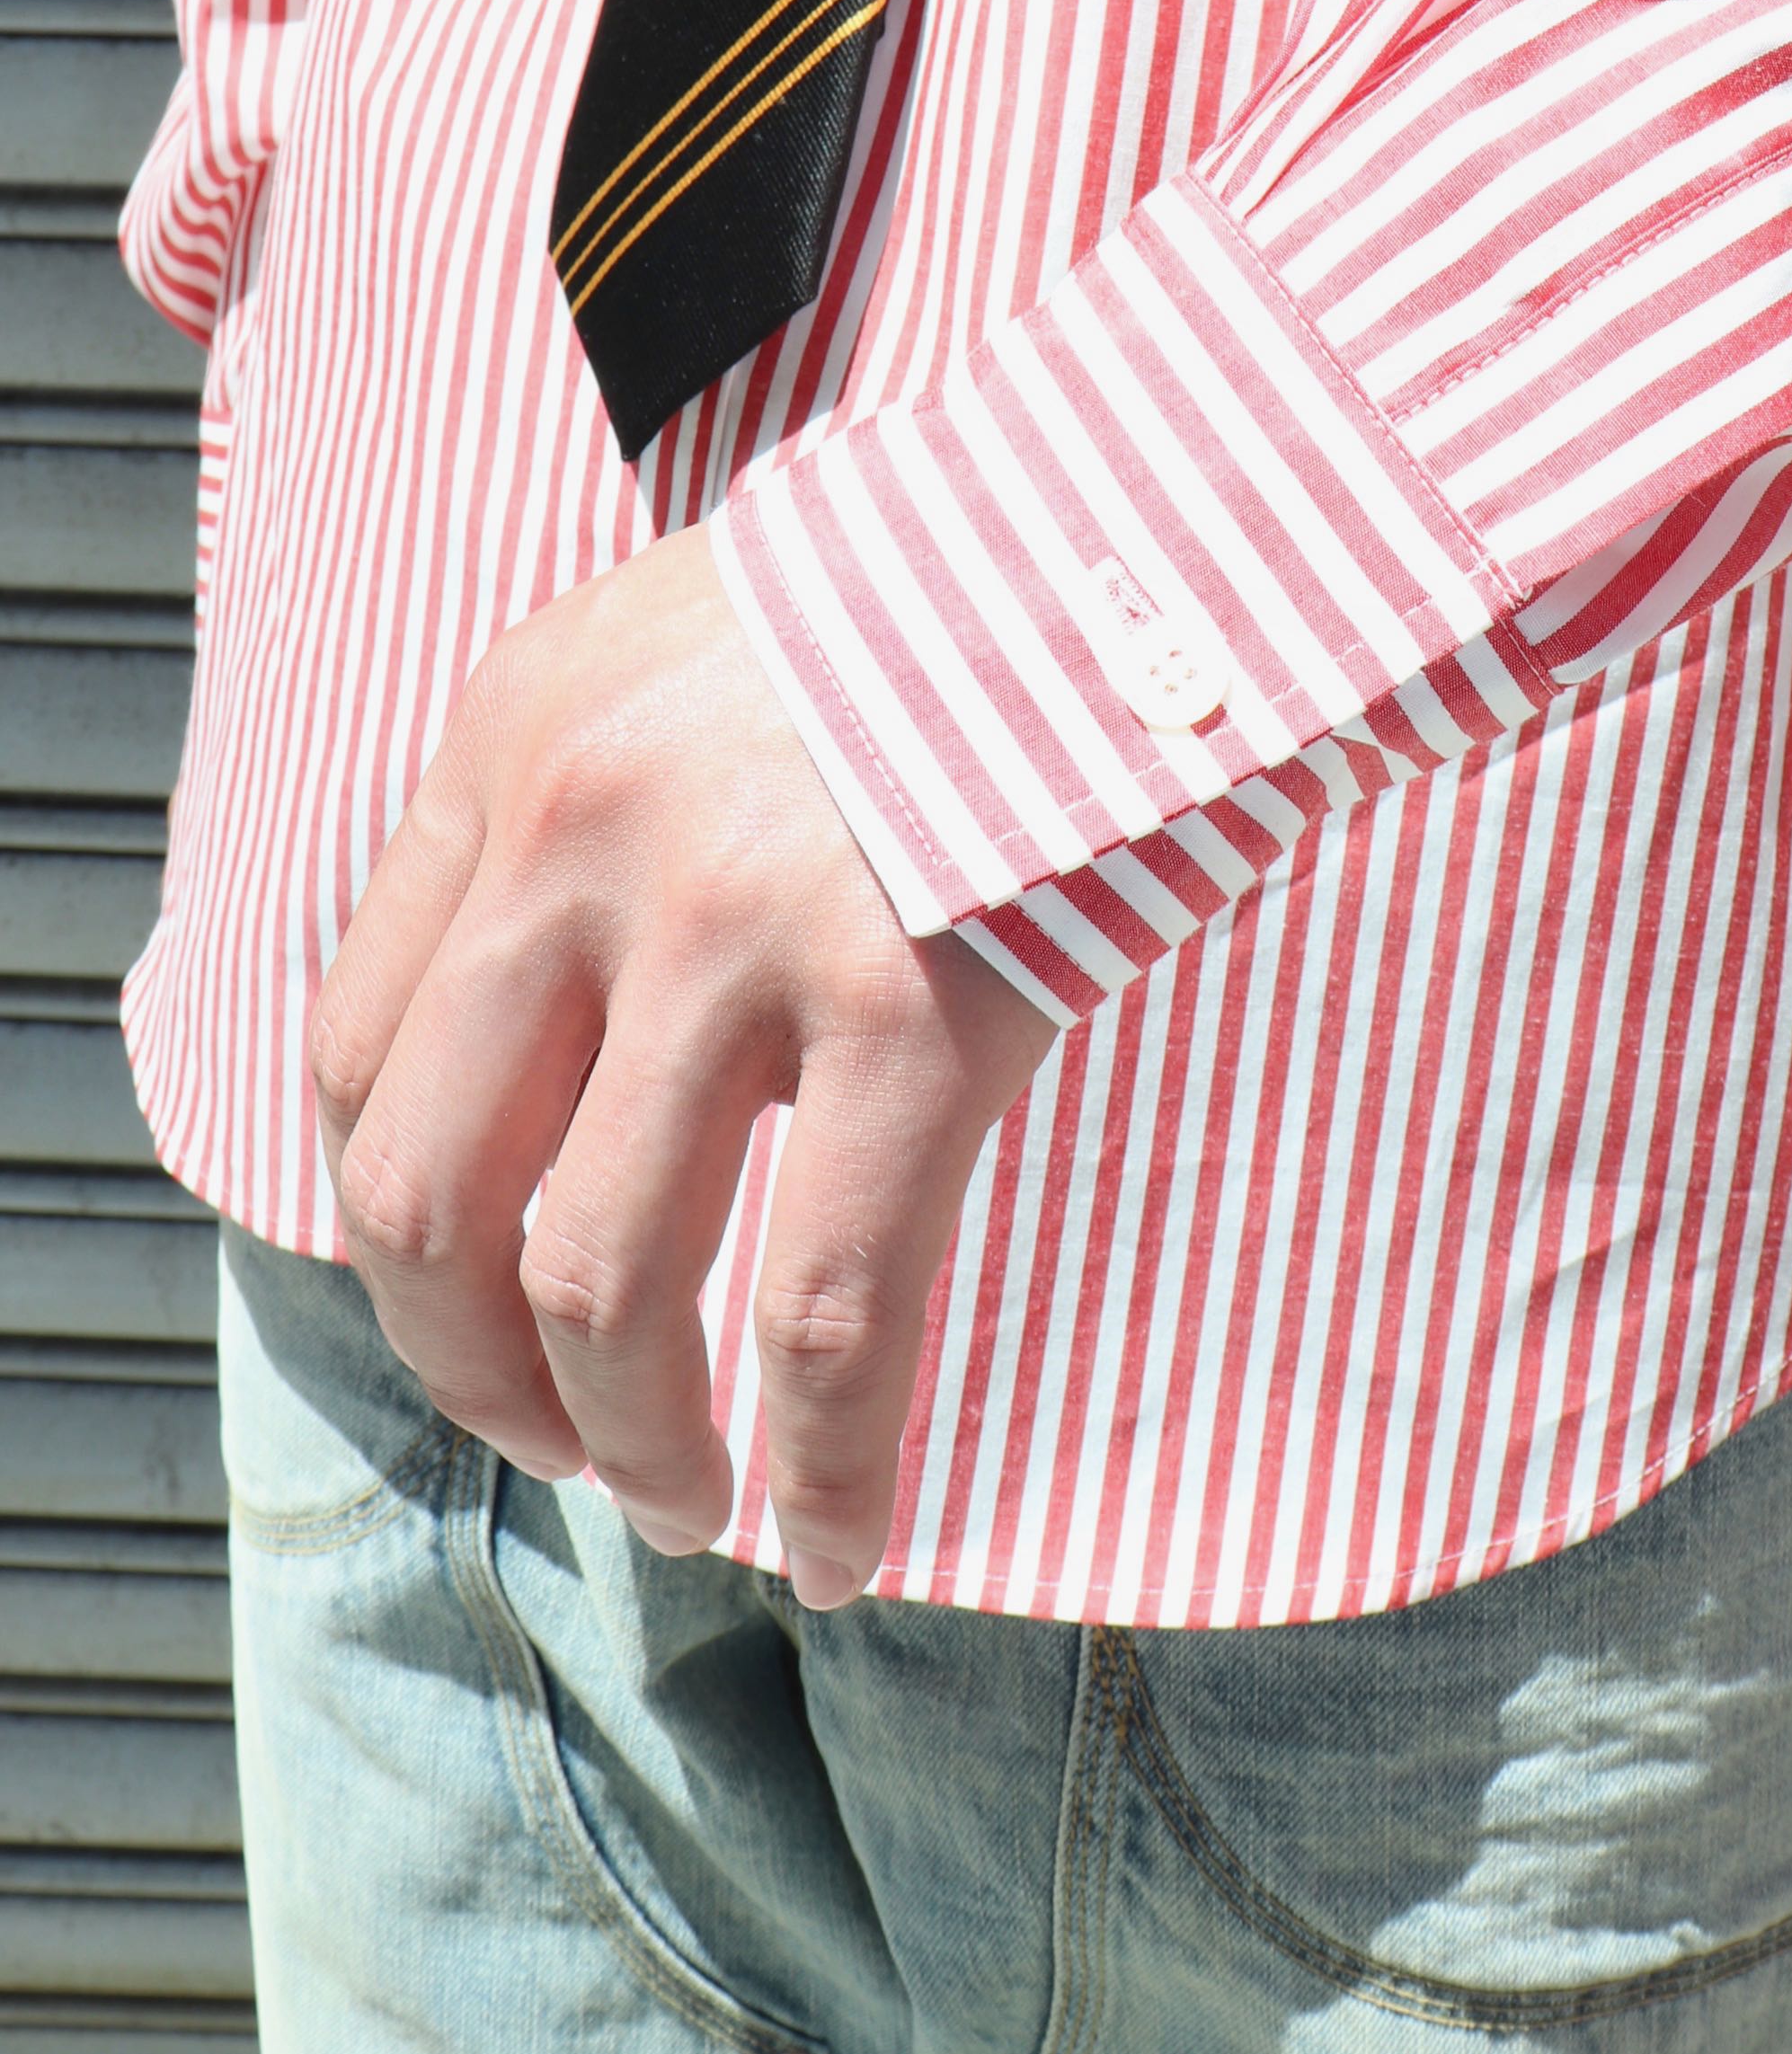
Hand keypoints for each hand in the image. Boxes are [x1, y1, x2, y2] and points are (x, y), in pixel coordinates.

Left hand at [308, 527, 1054, 1606]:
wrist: (1169, 508)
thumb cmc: (975, 584)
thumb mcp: (706, 637)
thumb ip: (609, 795)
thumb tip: (586, 1021)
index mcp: (521, 734)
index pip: (360, 1049)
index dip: (395, 1228)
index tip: (470, 1303)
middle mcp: (588, 833)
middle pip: (431, 1193)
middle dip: (476, 1370)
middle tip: (558, 1442)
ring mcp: (741, 926)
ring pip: (602, 1283)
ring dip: (627, 1445)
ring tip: (687, 1508)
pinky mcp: (914, 1011)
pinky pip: (832, 1316)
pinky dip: (824, 1470)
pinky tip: (839, 1546)